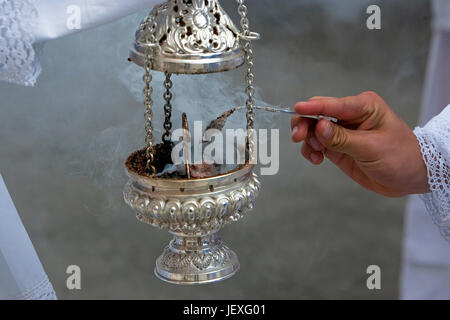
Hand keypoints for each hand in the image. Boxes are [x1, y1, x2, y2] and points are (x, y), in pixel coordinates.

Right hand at [291, 91, 428, 196]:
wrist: (410, 176)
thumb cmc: (400, 157)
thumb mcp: (371, 148)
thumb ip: (342, 138)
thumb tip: (318, 126)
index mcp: (363, 106)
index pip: (332, 104)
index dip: (313, 107)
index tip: (297, 109)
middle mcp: (350, 115)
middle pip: (317, 113)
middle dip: (305, 124)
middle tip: (298, 138)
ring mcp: (342, 131)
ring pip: (312, 129)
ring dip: (307, 140)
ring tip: (315, 154)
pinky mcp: (337, 145)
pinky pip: (316, 144)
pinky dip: (311, 150)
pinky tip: (316, 159)